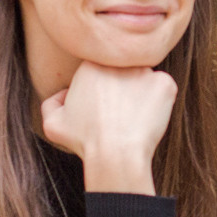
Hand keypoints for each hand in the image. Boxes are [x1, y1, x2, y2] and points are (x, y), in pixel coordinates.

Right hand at [40, 62, 176, 194]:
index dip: (102, 91)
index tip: (103, 109)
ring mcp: (145, 71)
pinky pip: (163, 90)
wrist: (115, 153)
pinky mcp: (165, 84)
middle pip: (123, 72)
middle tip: (119, 115)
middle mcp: (118, 62)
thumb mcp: (53, 124)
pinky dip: (159, 104)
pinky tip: (147, 120)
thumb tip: (64, 94)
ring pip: (143, 81)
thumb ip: (52, 103)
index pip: (101, 70)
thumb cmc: (84, 140)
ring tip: (132, 119)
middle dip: (121, 90)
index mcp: (91, 64)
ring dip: (140, 95)